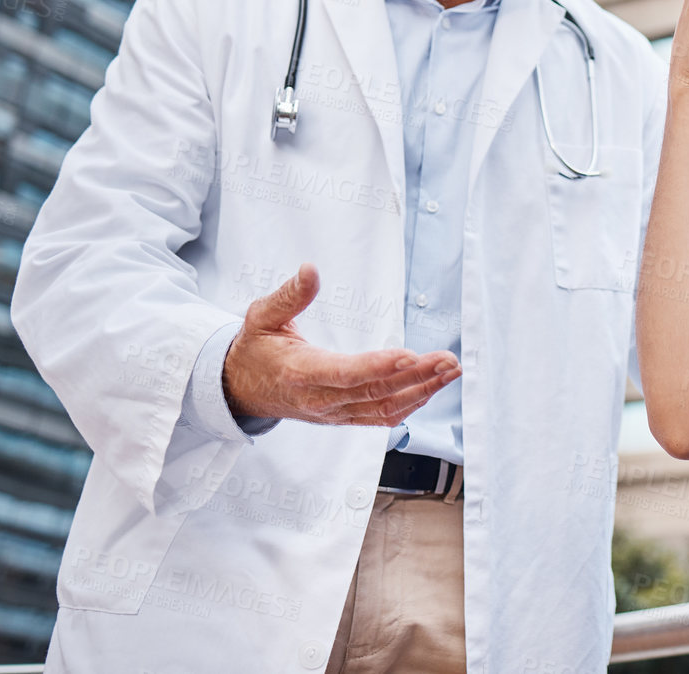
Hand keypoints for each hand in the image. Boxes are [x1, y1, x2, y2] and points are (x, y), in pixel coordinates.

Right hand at [223, 263, 460, 425]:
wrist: (239, 388)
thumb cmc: (255, 350)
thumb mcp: (261, 317)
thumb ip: (288, 296)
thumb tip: (310, 270)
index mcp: (300, 373)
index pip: (345, 374)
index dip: (378, 368)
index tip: (409, 356)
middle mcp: (320, 399)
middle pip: (374, 392)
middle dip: (416, 377)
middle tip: (447, 360)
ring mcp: (333, 413)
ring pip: (383, 409)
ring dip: (422, 391)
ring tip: (450, 372)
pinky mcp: (342, 417)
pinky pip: (379, 417)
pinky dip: (409, 406)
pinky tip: (430, 389)